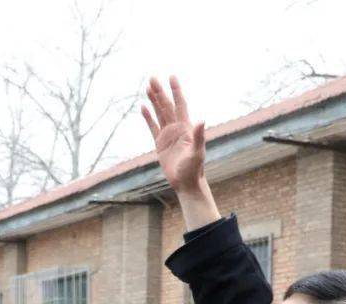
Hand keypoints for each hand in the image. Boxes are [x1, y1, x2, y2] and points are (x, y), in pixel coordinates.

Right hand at [141, 75, 219, 228]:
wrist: (186, 183)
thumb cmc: (194, 169)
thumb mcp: (197, 153)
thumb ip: (198, 136)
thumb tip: (201, 120)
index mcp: (186, 128)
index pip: (180, 105)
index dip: (176, 91)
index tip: (171, 77)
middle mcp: (177, 128)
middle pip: (167, 106)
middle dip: (160, 92)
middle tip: (152, 78)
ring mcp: (168, 135)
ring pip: (159, 113)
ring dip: (154, 101)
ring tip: (148, 87)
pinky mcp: (160, 144)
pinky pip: (152, 127)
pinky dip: (148, 117)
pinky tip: (143, 108)